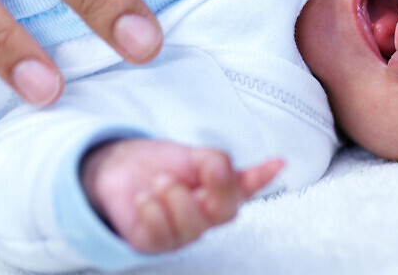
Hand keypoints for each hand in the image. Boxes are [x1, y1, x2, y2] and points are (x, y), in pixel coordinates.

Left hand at [81, 139, 282, 252]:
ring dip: (174, 198)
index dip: (263, 177)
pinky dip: (151, 212)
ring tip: (158, 182)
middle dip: (210, 188)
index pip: (246, 187)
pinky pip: (160, 236)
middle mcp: (204, 216)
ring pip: (192, 227)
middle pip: (224, 212)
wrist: (118, 168)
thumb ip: (214, 161)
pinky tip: (143, 199)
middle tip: (189, 171)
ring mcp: (180, 232)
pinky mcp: (154, 242)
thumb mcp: (190, 155)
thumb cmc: (159, 164)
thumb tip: (227, 170)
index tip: (278, 162)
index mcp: (218, 192)